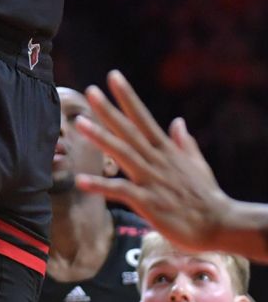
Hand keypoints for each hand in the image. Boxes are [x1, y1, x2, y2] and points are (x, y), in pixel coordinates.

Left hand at [74, 70, 233, 252]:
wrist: (221, 225)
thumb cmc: (207, 196)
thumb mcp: (197, 164)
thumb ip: (185, 143)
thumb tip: (178, 121)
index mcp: (166, 150)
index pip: (143, 117)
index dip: (127, 97)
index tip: (113, 76)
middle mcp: (156, 160)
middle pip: (129, 130)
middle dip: (109, 110)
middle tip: (90, 91)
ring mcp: (152, 180)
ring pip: (123, 153)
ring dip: (100, 138)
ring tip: (79, 123)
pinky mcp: (148, 202)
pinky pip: (120, 191)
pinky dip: (100, 185)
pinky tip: (80, 180)